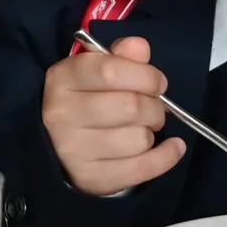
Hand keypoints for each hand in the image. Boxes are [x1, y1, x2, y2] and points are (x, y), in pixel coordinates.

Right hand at [41, 37, 184, 195]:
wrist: (55, 144)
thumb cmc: (83, 99)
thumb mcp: (94, 70)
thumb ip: (120, 56)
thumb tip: (140, 47)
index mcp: (62, 79)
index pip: (110, 70)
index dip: (145, 75)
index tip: (156, 82)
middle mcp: (62, 115)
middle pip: (131, 106)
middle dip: (154, 106)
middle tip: (153, 107)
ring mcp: (73, 150)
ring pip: (139, 138)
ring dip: (152, 132)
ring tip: (144, 127)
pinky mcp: (90, 178)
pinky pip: (143, 168)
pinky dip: (166, 157)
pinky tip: (172, 147)